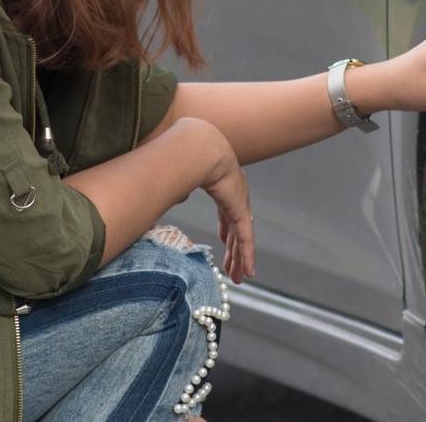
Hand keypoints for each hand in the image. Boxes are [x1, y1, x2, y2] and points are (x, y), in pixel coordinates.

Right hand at [192, 120, 255, 283]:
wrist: (198, 148)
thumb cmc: (182, 157)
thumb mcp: (176, 179)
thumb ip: (176, 190)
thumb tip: (175, 198)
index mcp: (221, 187)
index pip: (226, 214)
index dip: (225, 230)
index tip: (223, 240)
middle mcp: (234, 196)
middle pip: (235, 230)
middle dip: (233, 251)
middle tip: (232, 269)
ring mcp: (239, 203)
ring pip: (240, 239)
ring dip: (239, 259)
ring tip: (239, 278)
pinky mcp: (240, 210)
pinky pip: (245, 239)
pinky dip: (247, 256)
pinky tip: (250, 272)